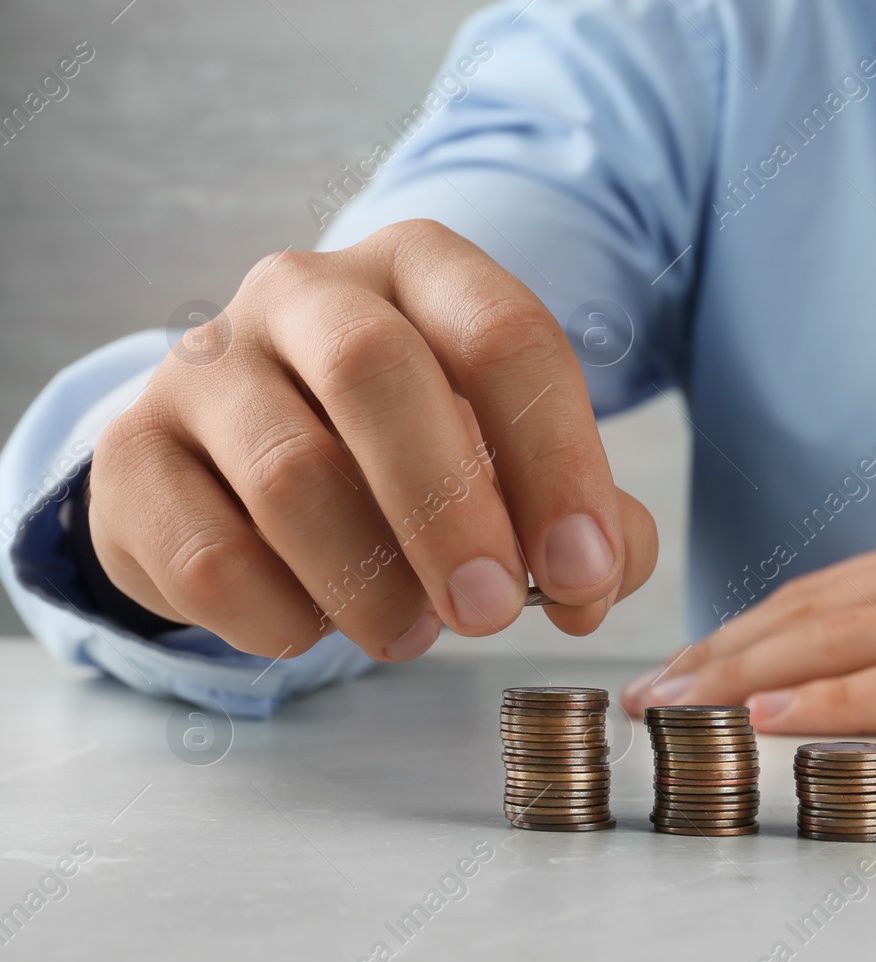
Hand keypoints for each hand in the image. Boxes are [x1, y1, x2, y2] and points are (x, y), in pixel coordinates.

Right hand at [89, 220, 656, 660]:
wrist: (242, 461)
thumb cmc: (405, 456)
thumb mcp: (508, 461)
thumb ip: (584, 518)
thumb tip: (596, 578)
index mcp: (419, 269)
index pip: (504, 336)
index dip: (557, 462)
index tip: (583, 572)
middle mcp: (304, 290)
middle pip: (379, 373)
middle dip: (450, 512)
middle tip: (491, 614)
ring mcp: (206, 364)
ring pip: (291, 473)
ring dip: (370, 582)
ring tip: (410, 633)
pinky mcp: (133, 453)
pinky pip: (209, 553)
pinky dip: (279, 617)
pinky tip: (312, 626)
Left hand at [620, 521, 875, 734]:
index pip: (819, 594)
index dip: (739, 632)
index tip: (680, 670)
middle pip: (807, 610)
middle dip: (714, 655)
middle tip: (643, 698)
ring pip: (840, 639)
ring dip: (743, 677)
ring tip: (673, 711)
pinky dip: (837, 700)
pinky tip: (777, 718)